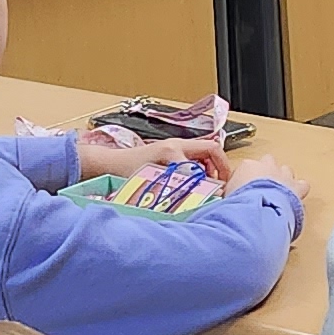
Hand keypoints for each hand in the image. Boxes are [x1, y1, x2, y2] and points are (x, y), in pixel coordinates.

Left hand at [105, 132, 226, 174]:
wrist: (108, 166)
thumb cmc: (126, 172)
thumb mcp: (158, 178)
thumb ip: (181, 182)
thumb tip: (203, 189)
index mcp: (176, 149)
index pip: (212, 150)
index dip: (223, 166)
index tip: (224, 183)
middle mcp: (175, 145)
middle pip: (210, 150)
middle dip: (218, 167)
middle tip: (218, 184)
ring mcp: (170, 148)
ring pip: (200, 156)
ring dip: (207, 170)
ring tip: (204, 186)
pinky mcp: (165, 155)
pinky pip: (189, 161)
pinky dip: (195, 171)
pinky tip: (188, 184)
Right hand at [217, 147, 307, 211]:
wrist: (258, 207)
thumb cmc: (239, 202)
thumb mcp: (225, 197)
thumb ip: (226, 196)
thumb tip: (220, 203)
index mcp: (247, 166)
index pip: (246, 168)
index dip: (245, 180)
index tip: (243, 191)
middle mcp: (267, 166)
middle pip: (268, 163)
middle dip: (266, 173)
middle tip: (261, 189)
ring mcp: (283, 175)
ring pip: (286, 170)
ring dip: (283, 179)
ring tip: (278, 193)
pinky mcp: (297, 187)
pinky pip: (302, 185)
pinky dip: (299, 190)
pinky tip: (295, 198)